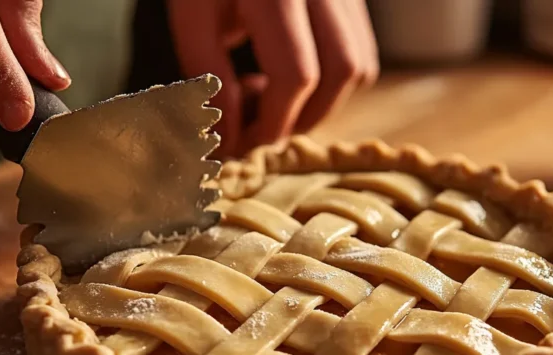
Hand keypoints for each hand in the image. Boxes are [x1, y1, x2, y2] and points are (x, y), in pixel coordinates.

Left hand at [167, 0, 378, 156]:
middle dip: (304, 117)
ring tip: (276, 103)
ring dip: (324, 101)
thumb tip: (232, 137)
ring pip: (360, 63)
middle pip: (341, 72)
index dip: (272, 122)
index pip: (296, 74)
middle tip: (262, 131)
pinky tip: (292, 74)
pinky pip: (359, 45)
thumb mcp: (192, 11)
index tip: (242, 143)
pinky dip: (332, 76)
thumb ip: (208, 74)